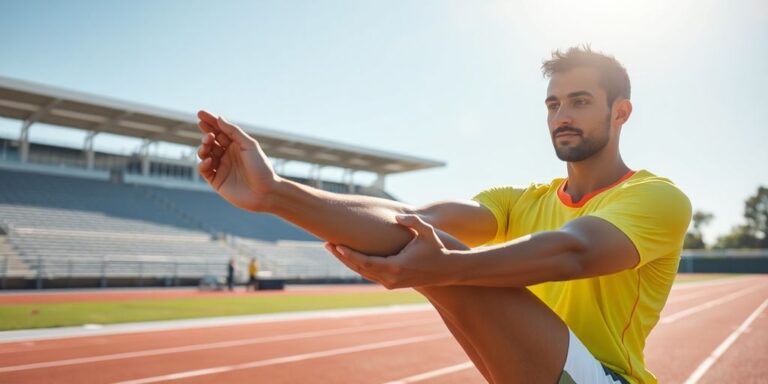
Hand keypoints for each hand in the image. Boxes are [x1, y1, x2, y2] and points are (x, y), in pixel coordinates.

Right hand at [197, 110, 280, 211]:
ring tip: (208, 144)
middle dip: (206, 134)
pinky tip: (209, 160)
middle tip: (208, 134)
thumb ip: (233, 132)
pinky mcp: (216, 181)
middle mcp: (228, 155)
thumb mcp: (249, 145)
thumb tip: (219, 119)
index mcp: (236, 145)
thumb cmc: (261, 168)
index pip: (220, 130)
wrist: (265, 192)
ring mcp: (221, 167)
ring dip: (203, 147)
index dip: (210, 121)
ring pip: (205, 154)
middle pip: (211, 141)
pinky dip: (203, 163)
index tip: (200, 113)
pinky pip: (204, 169)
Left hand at [325, 215, 458, 288]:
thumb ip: (412, 221)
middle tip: (327, 244)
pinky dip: (358, 266)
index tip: (336, 245)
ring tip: (334, 248)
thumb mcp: (427, 231)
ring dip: (348, 262)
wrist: (447, 270)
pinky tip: (349, 256)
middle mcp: (391, 278)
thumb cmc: (437, 248)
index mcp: (396, 266)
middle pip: (359, 268)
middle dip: (342, 256)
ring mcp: (391, 283)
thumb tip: (396, 217)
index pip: (365, 262)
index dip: (349, 254)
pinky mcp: (392, 284)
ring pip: (363, 273)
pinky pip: (370, 275)